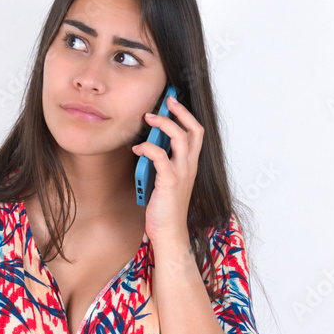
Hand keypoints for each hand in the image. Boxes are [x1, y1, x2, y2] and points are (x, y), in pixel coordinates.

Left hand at [131, 95, 202, 245]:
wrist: (169, 232)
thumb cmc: (165, 208)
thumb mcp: (165, 180)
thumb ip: (161, 162)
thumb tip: (148, 144)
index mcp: (190, 165)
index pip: (196, 133)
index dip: (186, 115)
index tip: (173, 102)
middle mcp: (189, 167)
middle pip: (194, 130)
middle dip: (180, 112)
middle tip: (166, 101)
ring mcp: (181, 174)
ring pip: (180, 138)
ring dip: (164, 124)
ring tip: (149, 118)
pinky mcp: (170, 182)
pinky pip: (160, 157)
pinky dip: (148, 148)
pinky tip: (138, 148)